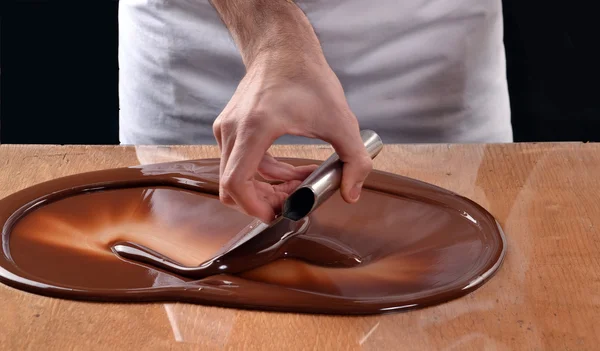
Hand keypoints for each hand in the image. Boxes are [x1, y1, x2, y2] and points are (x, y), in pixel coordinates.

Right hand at [213, 51, 372, 222]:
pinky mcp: (231, 128)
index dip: (254, 207)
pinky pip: (241, 163)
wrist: (283, 48)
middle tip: (295, 200)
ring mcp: (227, 128)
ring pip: (237, 177)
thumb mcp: (340, 120)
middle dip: (265, 201)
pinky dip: (266, 173)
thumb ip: (353, 159)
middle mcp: (233, 130)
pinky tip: (292, 170)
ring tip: (301, 182)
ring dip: (268, 188)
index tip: (278, 214)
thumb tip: (352, 192)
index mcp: (255, 128)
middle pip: (233, 186)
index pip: (236, 182)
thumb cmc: (306, 76)